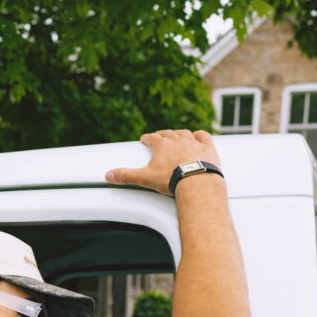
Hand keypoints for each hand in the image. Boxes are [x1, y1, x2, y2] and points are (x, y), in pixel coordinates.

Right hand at [105, 130, 221, 195]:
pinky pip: (204, 137)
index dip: (147, 139)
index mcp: (162, 145)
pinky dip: (200, 135)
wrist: (196, 182)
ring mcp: (194, 143)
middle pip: (168, 133)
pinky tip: (198, 136)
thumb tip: (109, 175)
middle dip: (162, 134)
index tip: (145, 140)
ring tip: (177, 135)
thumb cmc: (172, 180)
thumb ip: (126, 176)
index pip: (152, 138)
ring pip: (185, 133)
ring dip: (180, 133)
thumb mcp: (145, 179)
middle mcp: (178, 140)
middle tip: (159, 136)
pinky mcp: (208, 148)